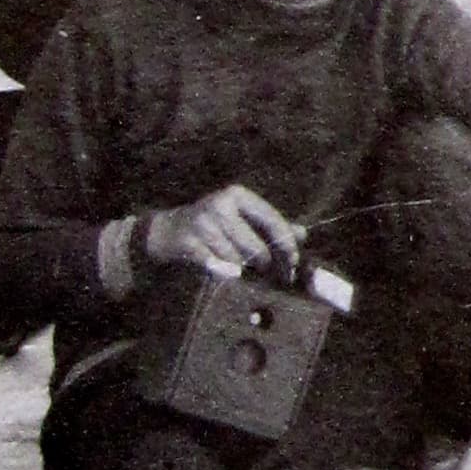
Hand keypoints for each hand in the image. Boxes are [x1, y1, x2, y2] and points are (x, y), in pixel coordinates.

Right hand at [142, 185, 302, 279]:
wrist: (168, 231)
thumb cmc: (213, 225)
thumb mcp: (241, 218)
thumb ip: (271, 225)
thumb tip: (303, 234)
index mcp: (237, 195)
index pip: (272, 220)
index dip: (286, 244)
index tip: (293, 262)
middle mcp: (220, 205)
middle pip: (256, 247)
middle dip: (266, 265)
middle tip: (270, 274)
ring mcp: (202, 223)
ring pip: (237, 261)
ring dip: (242, 271)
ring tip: (241, 269)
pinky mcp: (188, 243)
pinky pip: (217, 268)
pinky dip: (223, 273)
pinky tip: (223, 270)